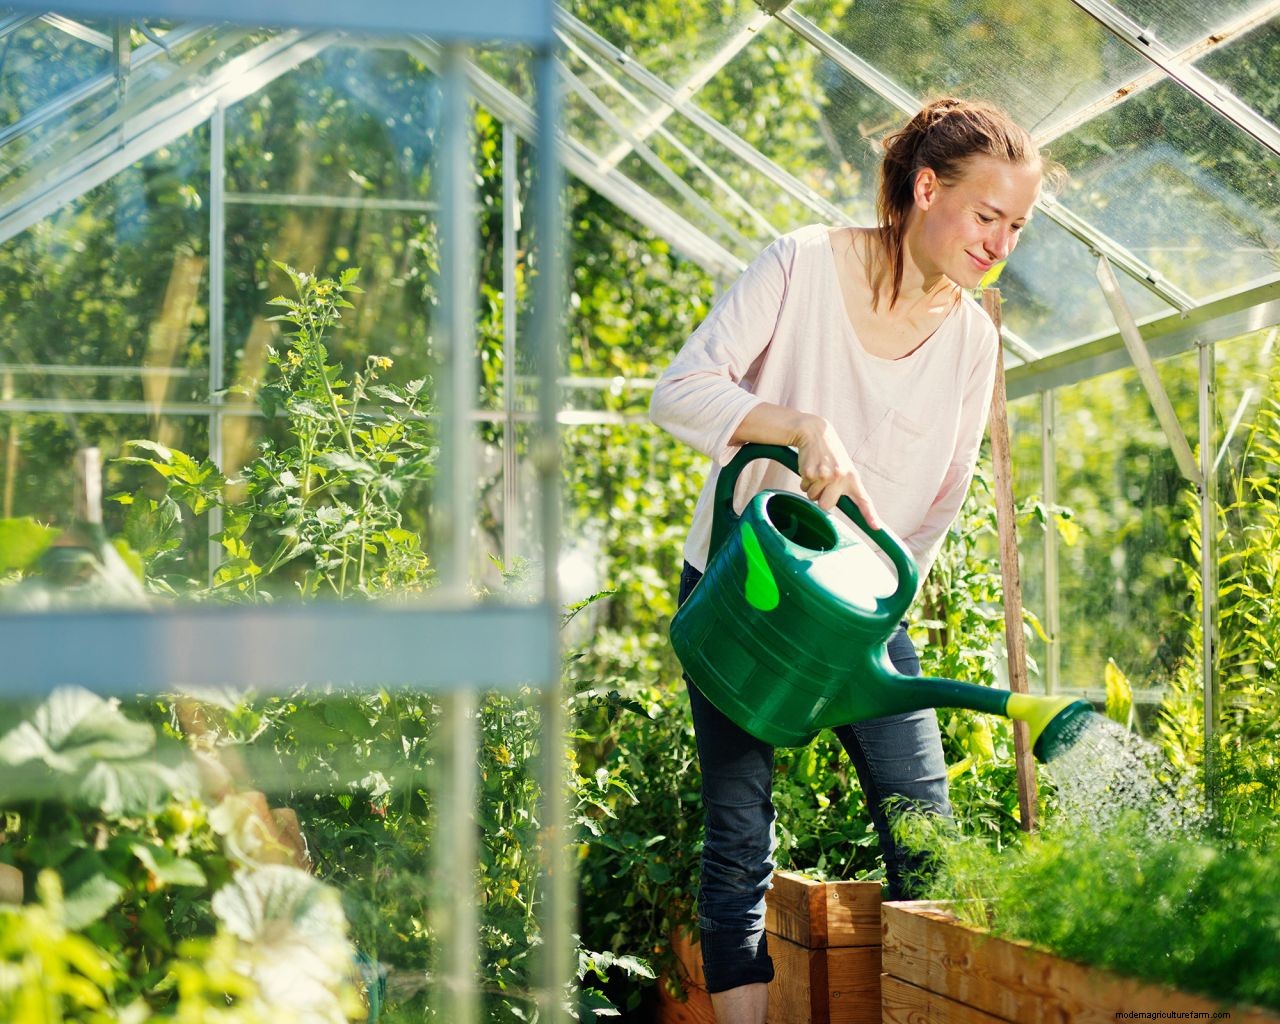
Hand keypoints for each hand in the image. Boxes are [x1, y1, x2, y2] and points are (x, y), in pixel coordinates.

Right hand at [793, 415, 881, 530]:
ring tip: (816, 471)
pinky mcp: (810, 473)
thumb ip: (843, 484)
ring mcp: (825, 475)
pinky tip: (809, 467)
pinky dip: (804, 481)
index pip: (863, 499)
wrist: (815, 432)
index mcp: (852, 477)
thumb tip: (832, 505)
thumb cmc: (830, 453)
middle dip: (821, 498)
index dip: (870, 515)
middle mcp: (840, 477)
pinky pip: (804, 487)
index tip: (876, 528)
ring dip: (812, 487)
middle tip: (822, 483)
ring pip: (813, 497)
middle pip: (826, 505)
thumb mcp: (843, 466)